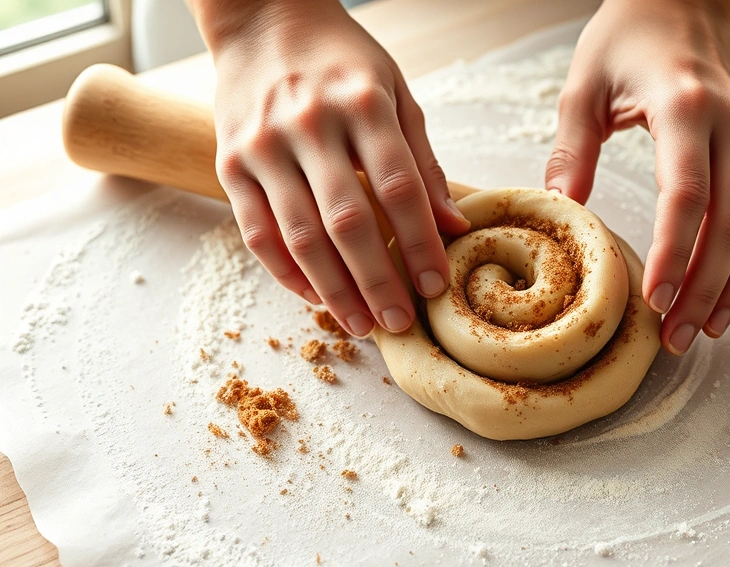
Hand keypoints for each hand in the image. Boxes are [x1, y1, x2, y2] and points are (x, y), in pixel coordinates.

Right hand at [191, 0, 468, 336]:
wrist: (262, 19)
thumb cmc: (342, 60)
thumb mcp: (396, 91)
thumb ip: (423, 159)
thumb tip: (451, 226)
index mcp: (362, 103)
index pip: (398, 188)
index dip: (419, 243)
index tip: (435, 285)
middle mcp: (309, 124)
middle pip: (348, 221)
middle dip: (378, 281)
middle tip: (400, 323)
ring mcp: (262, 145)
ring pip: (300, 236)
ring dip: (333, 291)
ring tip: (361, 325)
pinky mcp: (229, 163)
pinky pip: (257, 233)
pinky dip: (287, 273)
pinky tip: (316, 298)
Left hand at [545, 0, 729, 354]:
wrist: (683, 3)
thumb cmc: (626, 39)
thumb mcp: (583, 84)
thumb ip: (573, 149)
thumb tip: (564, 211)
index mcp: (685, 107)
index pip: (687, 195)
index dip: (673, 254)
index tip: (654, 300)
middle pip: (729, 223)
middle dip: (703, 288)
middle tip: (674, 337)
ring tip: (702, 332)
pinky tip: (726, 296)